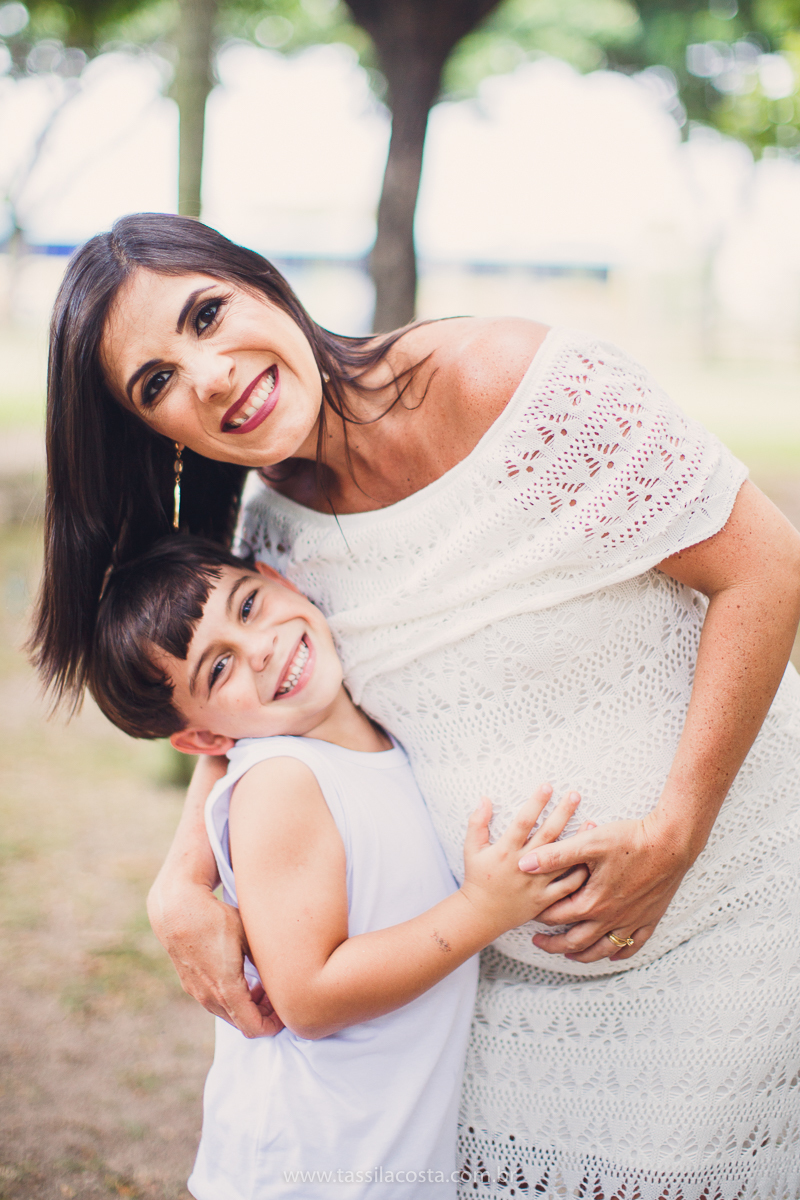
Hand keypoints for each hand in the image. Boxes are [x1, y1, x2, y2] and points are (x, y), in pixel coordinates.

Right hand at [147, 878, 282, 1037]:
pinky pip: (215, 1002)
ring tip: (262, 987)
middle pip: (241, 1023)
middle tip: (277, 997)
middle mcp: (209, 996)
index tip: (285, 1014)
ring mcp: (197, 992)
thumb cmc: (216, 919)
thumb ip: (264, 962)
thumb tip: (281, 976)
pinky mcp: (190, 983)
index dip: (272, 1026)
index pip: (252, 1027)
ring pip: (227, 1013)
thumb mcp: (248, 937)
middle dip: (262, 1015)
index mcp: (226, 988)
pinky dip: (232, 999)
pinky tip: (242, 979)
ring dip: (246, 1007)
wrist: (177, 909)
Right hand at [461, 784, 588, 936]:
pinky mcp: (544, 900)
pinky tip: (590, 859)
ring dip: (578, 840)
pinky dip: (580, 873)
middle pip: (548, 834)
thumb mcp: (471, 849)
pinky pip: (567, 886)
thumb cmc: (476, 878)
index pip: (524, 821)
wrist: (481, 915)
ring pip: (563, 859)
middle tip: (575, 795)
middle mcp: (523, 865)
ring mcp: (536, 883)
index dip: (536, 802)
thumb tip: (485, 798)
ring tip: (592, 823)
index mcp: (505, 851)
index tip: (547, 786)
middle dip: (563, 812)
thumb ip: (477, 822)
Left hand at [517, 809, 691, 962]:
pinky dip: (621, 953)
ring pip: (604, 948)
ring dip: (584, 955)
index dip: (540, 916)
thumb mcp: (588, 842)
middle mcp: (611, 917)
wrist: (671, 843)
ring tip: (570, 954)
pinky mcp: (650, 917)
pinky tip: (614, 955)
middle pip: (576, 941)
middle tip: (539, 944)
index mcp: (593, 901)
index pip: (558, 917)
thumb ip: (555, 855)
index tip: (529, 914)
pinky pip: (634, 945)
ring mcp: (632, 920)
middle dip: (554, 944)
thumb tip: (524, 863)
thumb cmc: (630, 840)